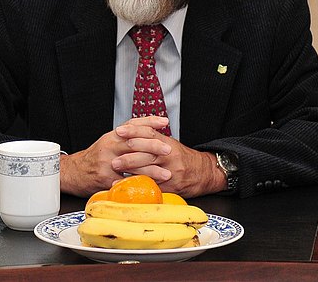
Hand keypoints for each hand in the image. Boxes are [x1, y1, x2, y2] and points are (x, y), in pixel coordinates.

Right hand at [59, 116, 176, 195]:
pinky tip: (150, 187)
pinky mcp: (105, 179)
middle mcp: (109, 146)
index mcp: (112, 136)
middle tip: (169, 150)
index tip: (165, 123)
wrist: (74, 172)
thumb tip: (150, 127)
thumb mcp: (110, 141)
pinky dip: (139, 184)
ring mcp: (106, 163)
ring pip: (132, 164)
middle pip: (134, 143)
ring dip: (151, 170)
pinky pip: (124, 182)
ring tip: (165, 174)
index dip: (150, 122)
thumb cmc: (96, 157)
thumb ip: (127, 135)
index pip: (133, 125)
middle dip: (153, 146)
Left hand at [112, 116, 226, 197]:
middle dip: (128, 157)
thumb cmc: (183, 158)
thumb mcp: (171, 144)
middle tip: (113, 159)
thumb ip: (154, 138)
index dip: (133, 131)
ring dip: (130, 172)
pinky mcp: (171, 187)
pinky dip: (139, 186)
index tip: (118, 131)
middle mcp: (170, 157)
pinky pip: (152, 187)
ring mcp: (171, 172)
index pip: (149, 134)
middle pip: (146, 153)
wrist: (204, 173)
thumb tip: (133, 131)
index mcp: (169, 144)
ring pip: (148, 171)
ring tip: (117, 174)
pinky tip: (127, 185)